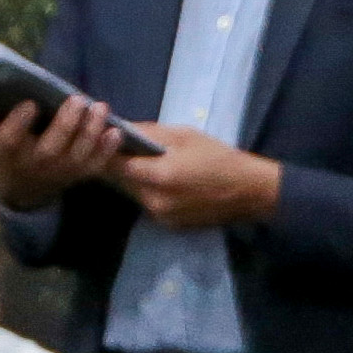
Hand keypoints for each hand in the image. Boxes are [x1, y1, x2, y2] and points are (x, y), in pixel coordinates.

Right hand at [0, 89, 127, 204]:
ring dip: (90, 134)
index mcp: (1, 154)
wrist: (14, 187)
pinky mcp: (74, 176)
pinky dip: (106, 152)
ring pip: (75, 157)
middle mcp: (29, 167)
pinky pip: (93, 168)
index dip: (17, 126)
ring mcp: (55, 174)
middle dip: (66, 126)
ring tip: (100, 108)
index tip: (28, 104)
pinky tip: (115, 132)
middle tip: (78, 99)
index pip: (6, 143)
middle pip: (49, 150)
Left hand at [111, 126, 283, 230]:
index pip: (115, 165)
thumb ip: (150, 133)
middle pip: (120, 182)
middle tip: (115, 147)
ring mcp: (161, 216)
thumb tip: (122, 127)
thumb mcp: (185, 135)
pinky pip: (147, 203)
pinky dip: (146, 190)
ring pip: (133, 194)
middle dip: (116, 164)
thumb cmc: (220, 158)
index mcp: (159, 176)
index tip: (101, 138)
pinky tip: (157, 179)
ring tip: (137, 161)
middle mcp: (155, 201)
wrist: (250, 192)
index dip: (104, 150)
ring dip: (131, 178)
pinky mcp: (169, 225)